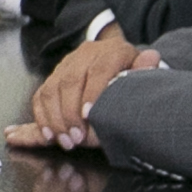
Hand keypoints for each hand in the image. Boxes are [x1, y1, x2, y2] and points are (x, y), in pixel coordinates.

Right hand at [20, 32, 144, 147]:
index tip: (89, 116)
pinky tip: (48, 135)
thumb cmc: (133, 78)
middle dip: (69, 113)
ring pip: (51, 89)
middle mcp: (86, 54)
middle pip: (70, 80)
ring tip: (64, 141)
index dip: (92, 93)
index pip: (99, 70)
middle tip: (76, 138)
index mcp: (112, 51)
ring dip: (54, 119)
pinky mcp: (53, 77)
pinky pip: (40, 96)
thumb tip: (151, 58)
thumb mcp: (143, 74)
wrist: (119, 67)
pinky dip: (41, 117)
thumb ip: (145, 70)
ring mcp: (67, 65)